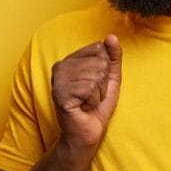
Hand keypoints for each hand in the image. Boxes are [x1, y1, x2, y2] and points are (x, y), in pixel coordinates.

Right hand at [51, 35, 122, 149]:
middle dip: (103, 84)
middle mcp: (60, 67)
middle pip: (100, 63)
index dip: (105, 69)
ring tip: (88, 103)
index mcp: (70, 60)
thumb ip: (113, 57)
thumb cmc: (97, 107)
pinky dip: (93, 101)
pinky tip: (83, 108)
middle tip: (91, 97)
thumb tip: (111, 36)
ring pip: (96, 76)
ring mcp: (58, 80)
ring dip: (98, 94)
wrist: (87, 134)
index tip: (95, 85)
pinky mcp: (60, 94)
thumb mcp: (110, 79)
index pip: (99, 48)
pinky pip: (90, 88)